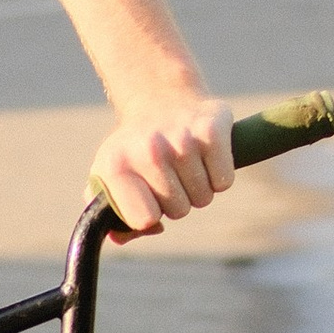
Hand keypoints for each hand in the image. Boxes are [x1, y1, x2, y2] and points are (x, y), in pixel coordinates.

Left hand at [91, 89, 232, 236]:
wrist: (160, 98)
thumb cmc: (134, 151)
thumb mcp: (109, 179)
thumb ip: (109, 217)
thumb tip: (129, 235)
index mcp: (116, 166)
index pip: (144, 219)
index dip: (151, 215)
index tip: (148, 198)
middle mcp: (148, 150)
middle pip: (179, 211)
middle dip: (177, 201)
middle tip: (169, 176)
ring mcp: (181, 138)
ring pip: (203, 198)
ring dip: (198, 189)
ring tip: (185, 164)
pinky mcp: (212, 129)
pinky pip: (224, 182)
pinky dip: (219, 176)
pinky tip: (204, 156)